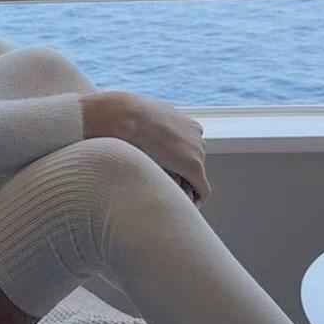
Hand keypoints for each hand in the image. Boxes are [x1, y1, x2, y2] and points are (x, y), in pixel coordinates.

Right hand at [79, 91, 209, 203]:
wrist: (124, 116)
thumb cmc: (121, 115)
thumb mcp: (135, 115)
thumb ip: (141, 125)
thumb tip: (125, 130)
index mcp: (182, 122)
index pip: (186, 147)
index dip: (175, 162)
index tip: (165, 173)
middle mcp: (195, 135)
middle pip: (193, 162)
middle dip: (181, 176)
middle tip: (163, 188)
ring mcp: (197, 151)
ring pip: (196, 177)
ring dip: (184, 187)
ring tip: (165, 197)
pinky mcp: (195, 167)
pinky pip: (202, 190)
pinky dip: (195, 201)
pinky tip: (182, 209)